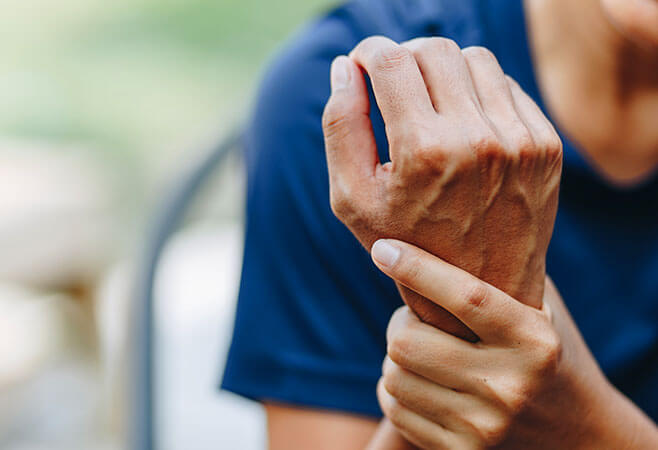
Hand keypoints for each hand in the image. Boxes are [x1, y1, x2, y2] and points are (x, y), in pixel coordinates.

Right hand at [322, 37, 561, 338]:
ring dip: (442, 70)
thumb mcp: (352, 198)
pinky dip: (477, 92)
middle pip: (432, 48)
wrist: (480, 289)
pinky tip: (462, 124)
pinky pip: (506, 85)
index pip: (389, 60)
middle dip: (403, 58)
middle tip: (392, 86)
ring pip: (473, 58)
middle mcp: (477, 140)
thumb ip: (340, 127)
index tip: (361, 67)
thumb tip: (344, 67)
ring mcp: (519, 140)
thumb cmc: (404, 244)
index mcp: (423, 152)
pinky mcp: (544, 145)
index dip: (366, 54)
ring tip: (428, 104)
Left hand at [371, 239, 657, 448]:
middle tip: (417, 317)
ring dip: (396, 357)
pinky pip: (393, 408)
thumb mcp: (540, 308)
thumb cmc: (545, 353)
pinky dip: (395, 389)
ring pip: (393, 375)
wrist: (572, 432)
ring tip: (424, 350)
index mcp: (534, 342)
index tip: (382, 248)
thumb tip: (443, 218)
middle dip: (401, 322)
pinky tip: (422, 381)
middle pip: (408, 341)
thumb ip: (504, 272)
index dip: (417, 268)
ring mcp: (484, 427)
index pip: (465, 297)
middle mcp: (510, 387)